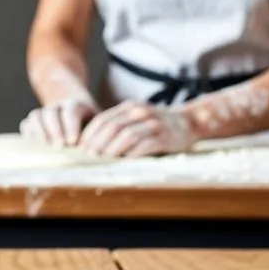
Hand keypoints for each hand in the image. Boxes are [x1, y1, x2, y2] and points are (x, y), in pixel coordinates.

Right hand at [20, 98, 100, 146]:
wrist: (74, 108)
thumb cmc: (91, 123)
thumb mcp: (98, 124)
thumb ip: (98, 134)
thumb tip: (99, 152)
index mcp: (76, 104)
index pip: (71, 110)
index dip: (71, 125)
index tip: (73, 141)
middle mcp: (57, 105)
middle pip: (51, 112)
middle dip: (55, 129)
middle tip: (60, 146)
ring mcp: (43, 112)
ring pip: (36, 116)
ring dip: (40, 132)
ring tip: (46, 147)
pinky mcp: (33, 121)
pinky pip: (26, 124)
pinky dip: (29, 135)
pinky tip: (35, 148)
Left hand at [78, 100, 197, 156]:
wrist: (188, 122)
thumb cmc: (156, 124)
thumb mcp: (136, 118)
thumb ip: (119, 125)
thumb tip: (93, 145)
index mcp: (129, 107)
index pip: (103, 119)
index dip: (90, 134)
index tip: (80, 148)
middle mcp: (140, 112)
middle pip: (112, 127)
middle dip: (97, 142)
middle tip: (88, 156)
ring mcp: (153, 124)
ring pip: (127, 135)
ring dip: (112, 149)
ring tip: (102, 160)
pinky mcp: (164, 137)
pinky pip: (145, 145)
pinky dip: (132, 154)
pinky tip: (123, 162)